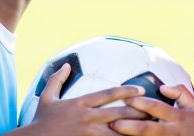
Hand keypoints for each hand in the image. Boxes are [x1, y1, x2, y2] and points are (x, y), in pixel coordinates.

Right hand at [16, 63, 146, 135]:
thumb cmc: (41, 121)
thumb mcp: (47, 97)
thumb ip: (57, 80)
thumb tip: (66, 65)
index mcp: (81, 103)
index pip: (108, 94)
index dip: (126, 91)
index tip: (140, 90)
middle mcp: (87, 118)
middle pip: (118, 113)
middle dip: (136, 110)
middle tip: (152, 108)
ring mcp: (88, 134)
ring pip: (117, 131)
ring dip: (133, 129)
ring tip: (149, 127)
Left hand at [111, 84, 193, 135]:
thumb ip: (179, 92)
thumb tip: (162, 87)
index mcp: (177, 117)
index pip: (156, 107)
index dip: (140, 102)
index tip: (126, 97)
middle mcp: (171, 132)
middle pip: (146, 129)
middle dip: (128, 125)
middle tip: (112, 122)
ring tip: (113, 134)